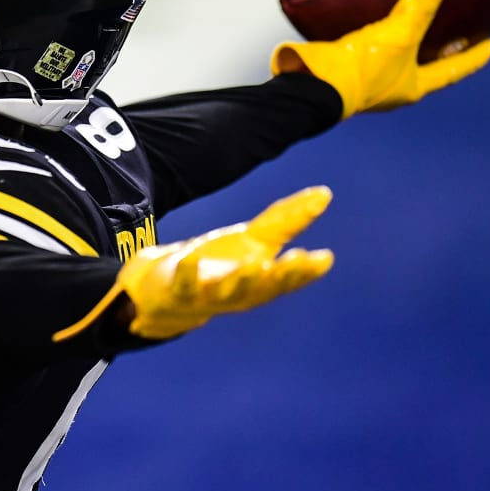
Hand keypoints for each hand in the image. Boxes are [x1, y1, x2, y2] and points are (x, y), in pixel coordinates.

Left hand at [53, 187, 334, 341]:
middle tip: (300, 259)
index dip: (306, 272)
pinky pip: (183, 285)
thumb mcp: (253, 240)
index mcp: (260, 283)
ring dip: (243, 280)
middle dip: (283, 276)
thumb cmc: (218, 266)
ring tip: (257, 264)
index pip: (288, 280)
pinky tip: (191, 257)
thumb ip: (288, 221)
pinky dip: (188, 273)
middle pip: (264, 289)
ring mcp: (207, 296)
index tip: (324, 257)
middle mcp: (239, 295)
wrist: (164, 292)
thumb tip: (325, 193)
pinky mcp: (177, 292)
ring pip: (228, 292)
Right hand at [271, 0, 489, 118]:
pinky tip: (366, 22)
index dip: (475, 58)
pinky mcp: (344, 72)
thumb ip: (420, 6)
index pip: (453, 71)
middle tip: (458, 34)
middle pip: (425, 68)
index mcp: (412, 87)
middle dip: (440, 52)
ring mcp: (367, 83)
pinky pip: (366, 52)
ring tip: (412, 26)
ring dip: (407, 46)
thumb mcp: (398, 34)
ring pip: (396, 62)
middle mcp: (392, 89)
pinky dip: (374, 38)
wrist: (314, 85)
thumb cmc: (362, 68)